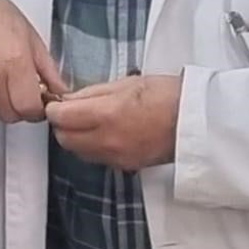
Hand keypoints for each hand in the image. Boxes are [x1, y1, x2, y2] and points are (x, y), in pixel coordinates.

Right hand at [0, 0, 66, 122]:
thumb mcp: (30, 35)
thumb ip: (48, 68)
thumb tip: (61, 91)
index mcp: (15, 61)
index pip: (29, 109)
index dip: (37, 109)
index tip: (38, 102)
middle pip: (11, 115)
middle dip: (20, 108)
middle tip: (21, 91)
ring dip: (0, 105)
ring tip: (1, 82)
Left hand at [46, 75, 181, 170]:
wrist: (195, 122)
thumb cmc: (168, 96)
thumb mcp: (127, 82)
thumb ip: (93, 92)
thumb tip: (70, 99)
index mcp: (107, 114)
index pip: (60, 117)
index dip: (54, 108)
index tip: (56, 102)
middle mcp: (107, 140)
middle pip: (64, 139)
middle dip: (62, 125)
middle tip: (69, 111)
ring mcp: (116, 157)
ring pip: (78, 152)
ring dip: (75, 137)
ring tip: (88, 121)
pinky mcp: (125, 166)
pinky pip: (96, 158)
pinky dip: (92, 147)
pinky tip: (104, 133)